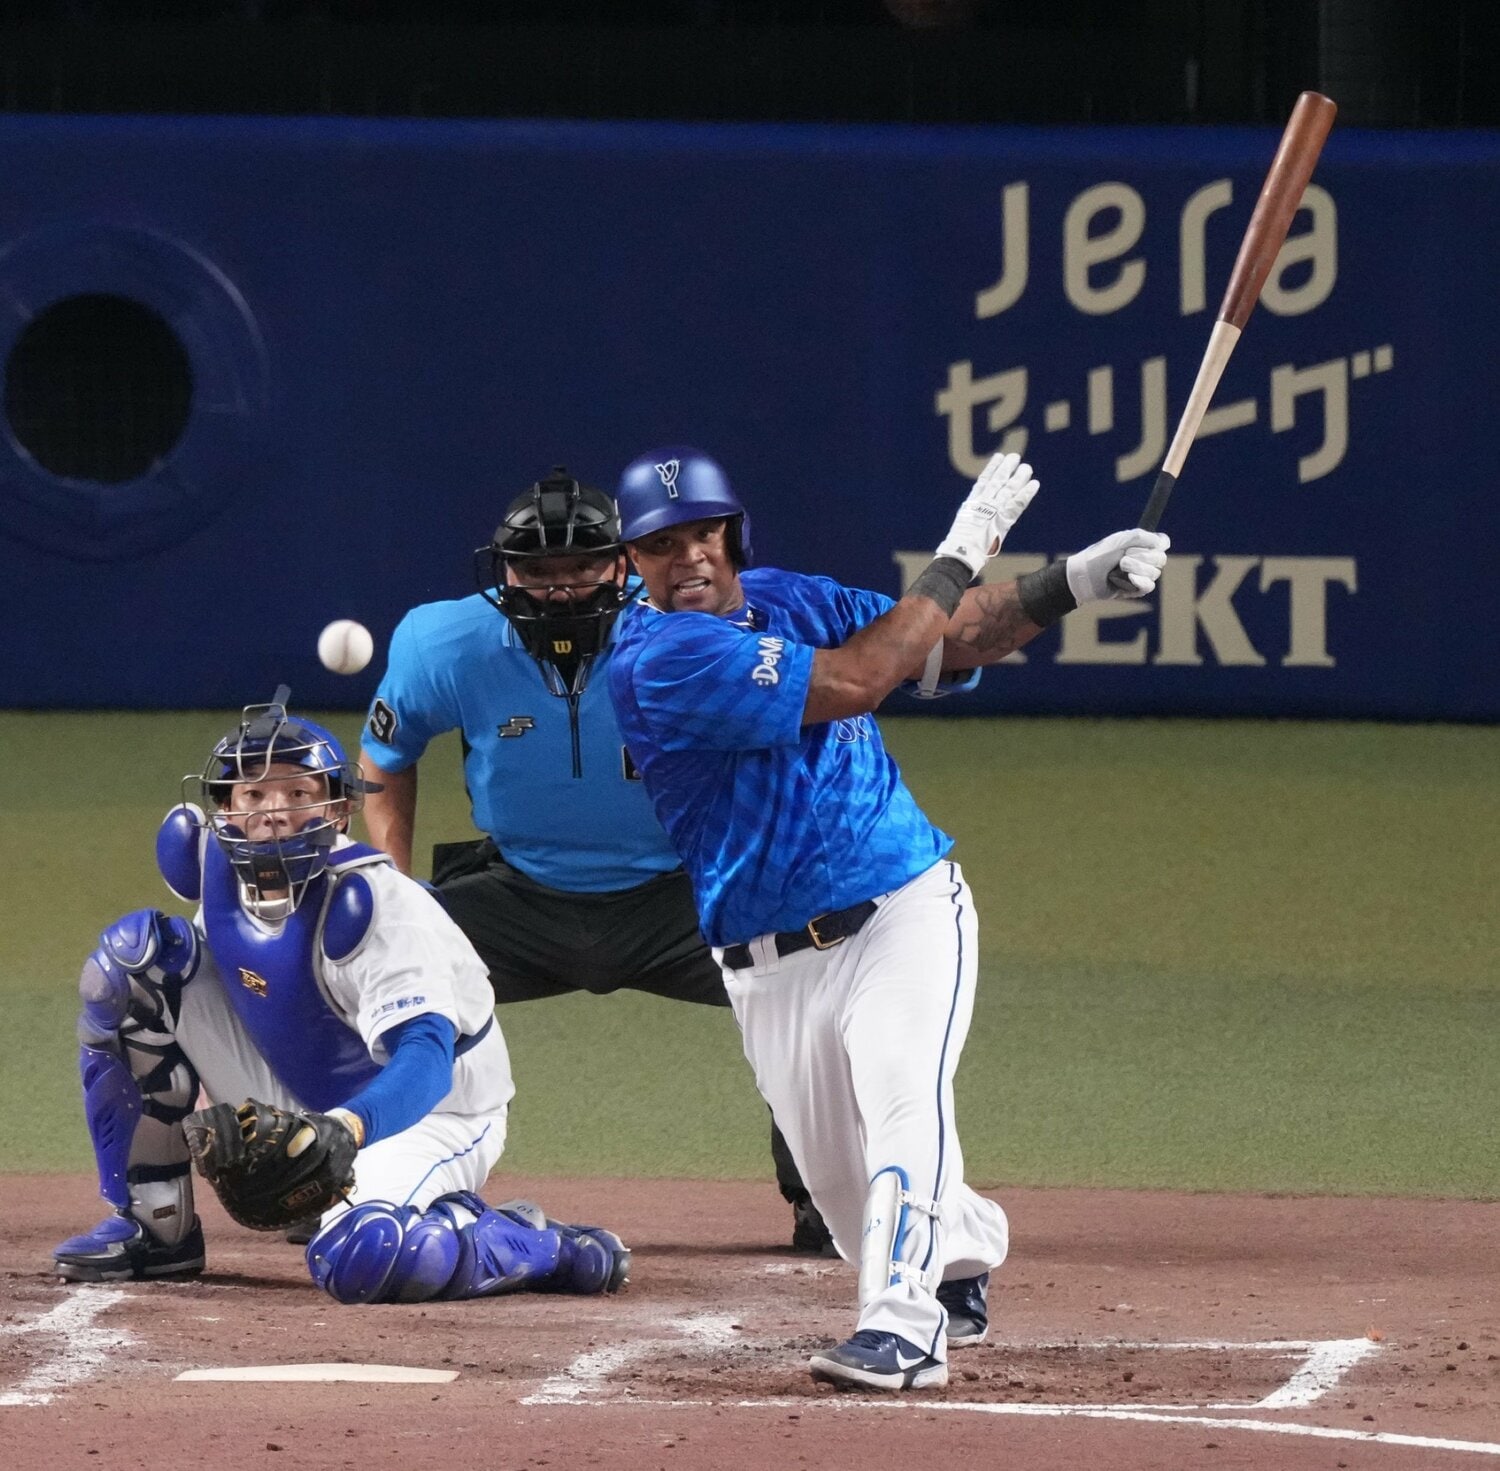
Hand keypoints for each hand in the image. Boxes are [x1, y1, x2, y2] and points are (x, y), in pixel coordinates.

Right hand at [935, 451, 1038, 576]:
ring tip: (1026, 467)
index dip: (991, 468)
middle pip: (997, 481)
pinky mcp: (1003, 518)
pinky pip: (1018, 503)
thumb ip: (969, 522)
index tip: (998, 457)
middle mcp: (983, 503)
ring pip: (1008, 488)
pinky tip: (1034, 484)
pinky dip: (1026, 493)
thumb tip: (968, 525)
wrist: (961, 551)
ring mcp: (993, 509)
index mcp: (972, 504)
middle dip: (1006, 468)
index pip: (982, 482)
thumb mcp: (961, 529)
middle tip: (1015, 457)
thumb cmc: (958, 548)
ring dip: (1018, 477)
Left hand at [1065, 529, 1169, 603]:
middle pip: (1160, 559)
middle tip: (1124, 557)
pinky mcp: (1135, 590)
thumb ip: (1141, 537)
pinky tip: (1130, 578)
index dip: (1159, 544)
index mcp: (1140, 545)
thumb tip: (1162, 543)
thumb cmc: (1099, 555)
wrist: (1085, 576)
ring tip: (1120, 567)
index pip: (1162, 543)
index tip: (1151, 545)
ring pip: (1155, 573)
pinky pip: (1149, 586)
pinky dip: (1141, 581)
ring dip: (1137, 568)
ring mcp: (1140, 575)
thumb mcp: (1119, 540)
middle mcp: (1143, 559)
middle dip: (1143, 557)